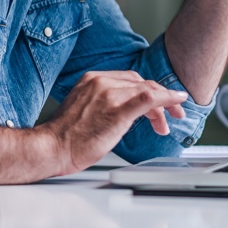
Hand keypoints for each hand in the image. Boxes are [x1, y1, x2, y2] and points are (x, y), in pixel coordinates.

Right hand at [39, 70, 187, 174]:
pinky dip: (166, 98)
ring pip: (147, 90)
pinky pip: (148, 98)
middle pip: (140, 82)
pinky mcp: (117, 111)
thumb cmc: (65, 136)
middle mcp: (101, 82)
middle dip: (160, 96)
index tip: (158, 101)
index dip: (147, 89)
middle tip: (171, 112)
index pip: (129, 79)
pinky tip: (176, 102)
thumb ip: (103, 102)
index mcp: (92, 79)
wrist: (51, 148)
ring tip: (171, 118)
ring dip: (164, 103)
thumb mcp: (84, 108)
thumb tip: (124, 109)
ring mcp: (110, 95)